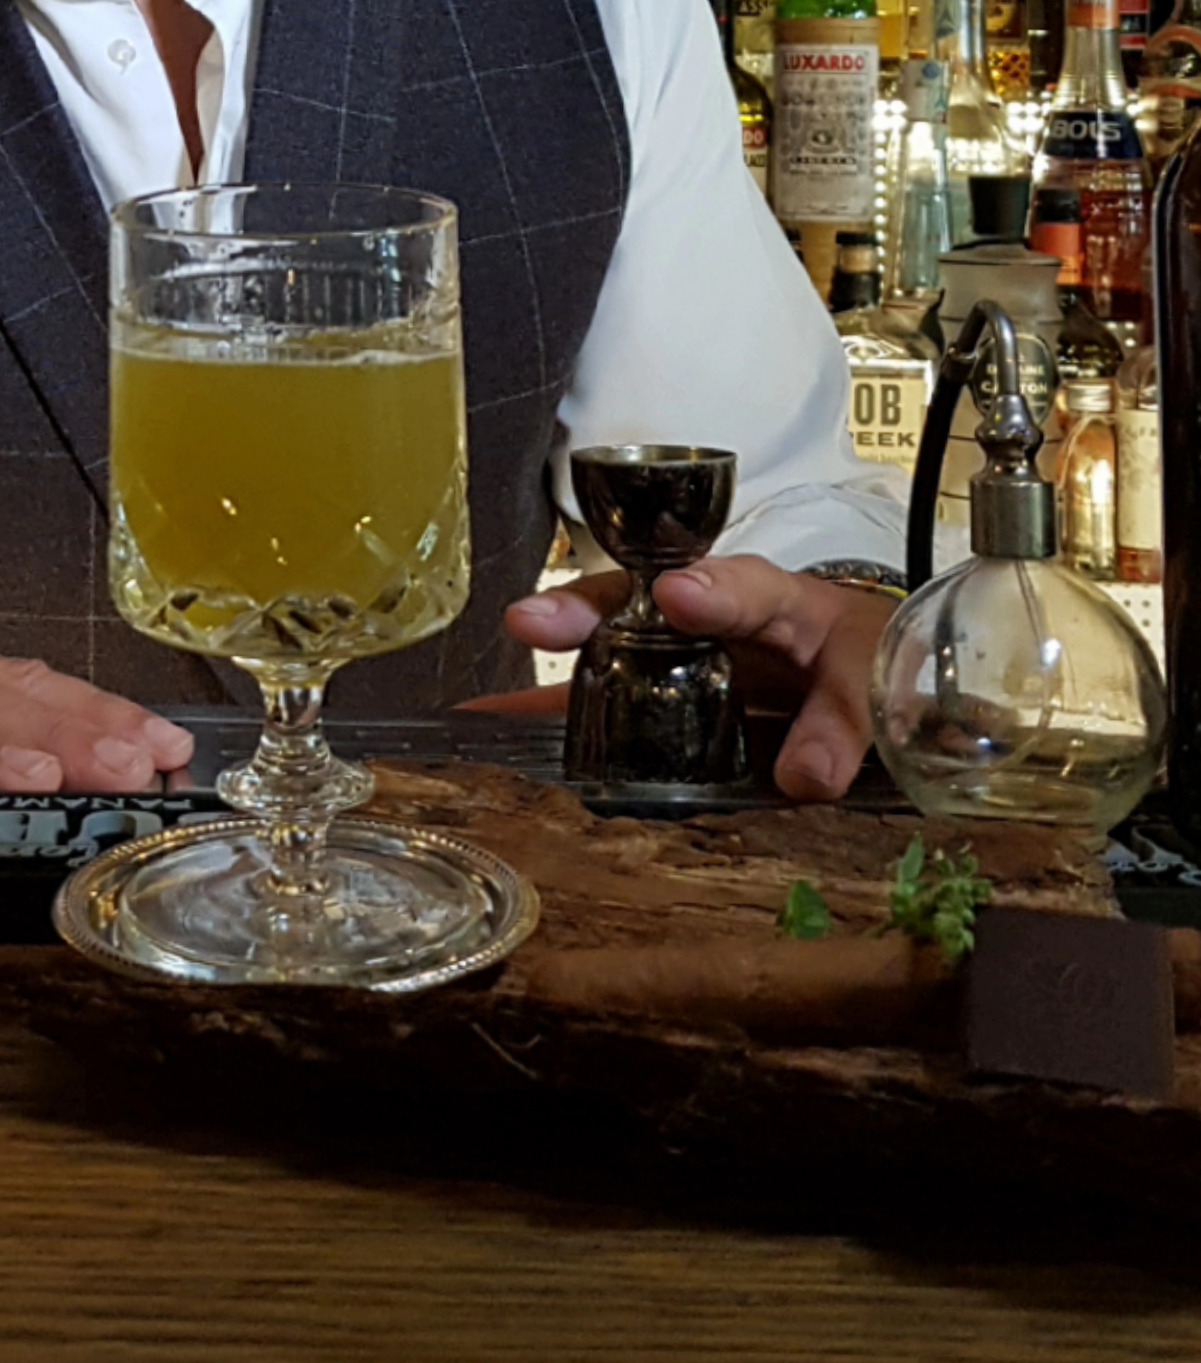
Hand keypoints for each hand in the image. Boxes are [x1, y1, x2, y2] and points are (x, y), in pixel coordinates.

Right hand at [477, 558, 898, 803]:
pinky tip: (503, 740)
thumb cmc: (871, 660)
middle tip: (532, 623)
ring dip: (555, 680)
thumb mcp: (876, 686)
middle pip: (639, 605)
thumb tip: (804, 776)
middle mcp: (710, 622)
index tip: (677, 596)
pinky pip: (609, 710)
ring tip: (486, 707)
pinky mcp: (667, 708)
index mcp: (775, 602)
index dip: (711, 591)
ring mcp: (681, 665)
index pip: (744, 586)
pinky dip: (559, 726)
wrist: (876, 684)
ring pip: (609, 659)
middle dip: (583, 612)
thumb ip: (843, 725)